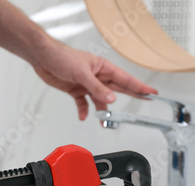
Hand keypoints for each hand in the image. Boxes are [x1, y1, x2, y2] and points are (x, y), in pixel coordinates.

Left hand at [33, 41, 157, 119]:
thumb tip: (111, 99)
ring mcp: (86, 84)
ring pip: (99, 99)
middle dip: (131, 95)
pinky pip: (83, 103)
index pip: (125, 78)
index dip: (139, 86)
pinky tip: (83, 117)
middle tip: (145, 100)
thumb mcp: (82, 73)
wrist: (43, 58)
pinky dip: (83, 110)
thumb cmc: (62, 57)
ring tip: (106, 120)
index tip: (151, 92)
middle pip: (117, 89)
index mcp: (102, 67)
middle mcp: (96, 76)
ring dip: (103, 109)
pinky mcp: (75, 90)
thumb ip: (97, 87)